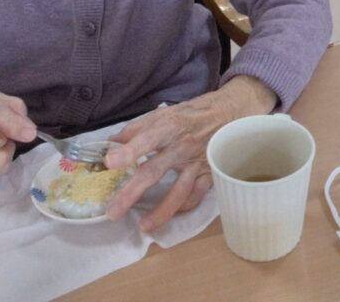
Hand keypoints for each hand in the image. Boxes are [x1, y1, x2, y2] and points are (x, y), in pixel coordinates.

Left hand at [104, 76, 276, 231]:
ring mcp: (198, 162)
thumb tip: (111, 142)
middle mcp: (182, 146)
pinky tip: (168, 216)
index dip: (128, 151)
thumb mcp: (164, 114)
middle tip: (113, 211)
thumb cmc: (192, 114)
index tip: (109, 162)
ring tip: (144, 226)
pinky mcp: (210, 173)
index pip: (146, 139)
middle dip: (132, 192)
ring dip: (160, 211)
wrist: (230, 112)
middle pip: (154, 171)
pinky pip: (197, 195)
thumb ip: (137, 128)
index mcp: (168, 127)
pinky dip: (183, 207)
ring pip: (179, 191)